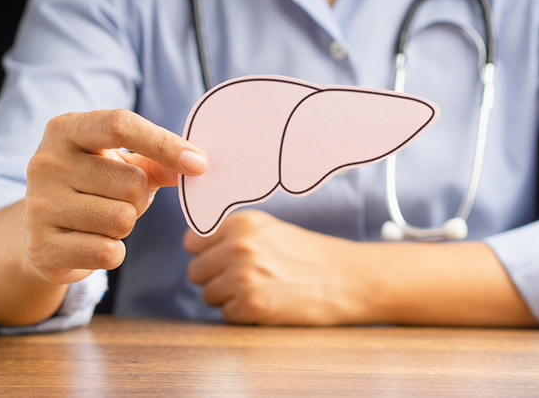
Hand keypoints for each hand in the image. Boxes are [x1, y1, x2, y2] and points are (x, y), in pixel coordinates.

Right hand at [25, 109, 206, 283]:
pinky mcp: (42, 247)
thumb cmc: (94, 188)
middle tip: (117, 199)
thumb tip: (197, 165)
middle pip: (131, 182)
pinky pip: (108, 252)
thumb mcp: (123, 165)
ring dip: (126, 224)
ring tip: (102, 219)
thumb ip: (159, 161)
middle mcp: (46, 162)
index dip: (164, 144)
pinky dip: (113, 251)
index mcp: (66, 129)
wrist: (42, 233)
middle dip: (140, 197)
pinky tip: (93, 243)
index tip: (199, 164)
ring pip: (122, 218)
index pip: (120, 125)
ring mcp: (39, 205)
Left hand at [184, 210, 369, 324]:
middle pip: (196, 271)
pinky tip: (267, 304)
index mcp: (241, 223)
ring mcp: (243, 276)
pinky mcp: (251, 305)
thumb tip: (194, 247)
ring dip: (228, 298)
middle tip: (244, 280)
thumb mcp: (269, 230)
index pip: (192, 242)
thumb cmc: (309, 255)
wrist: (345, 278)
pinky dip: (243, 314)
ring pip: (208, 295)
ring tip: (259, 290)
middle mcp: (238, 246)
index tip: (222, 260)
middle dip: (215, 278)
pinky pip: (226, 315)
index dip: (205, 254)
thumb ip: (233, 235)